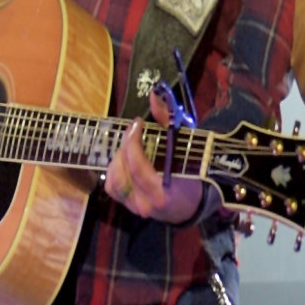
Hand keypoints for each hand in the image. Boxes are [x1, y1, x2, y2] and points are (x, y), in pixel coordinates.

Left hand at [104, 91, 206, 224]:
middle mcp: (145, 204)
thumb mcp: (185, 146)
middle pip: (122, 170)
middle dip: (125, 146)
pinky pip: (112, 186)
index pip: (137, 166)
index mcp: (162, 193)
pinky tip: (126, 160)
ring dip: (119, 157)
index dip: (132, 141)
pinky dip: (115, 169)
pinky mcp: (127, 206)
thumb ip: (168, 121)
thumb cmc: (192, 174)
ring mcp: (134, 208)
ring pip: (114, 179)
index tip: (137, 123)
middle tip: (134, 132)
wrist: (191, 205)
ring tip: (130, 146)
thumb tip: (153, 96)